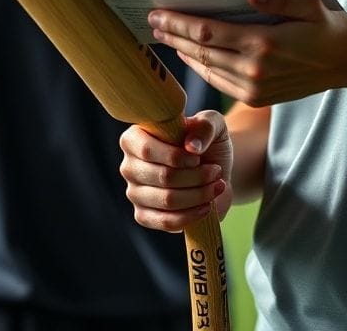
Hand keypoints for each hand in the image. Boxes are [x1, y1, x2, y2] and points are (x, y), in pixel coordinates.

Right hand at [119, 110, 232, 231]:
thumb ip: (204, 126)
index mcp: (135, 137)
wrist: (213, 171)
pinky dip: (191, 215)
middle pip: (162, 177)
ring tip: (216, 186)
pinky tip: (206, 206)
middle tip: (215, 171)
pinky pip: (165, 222)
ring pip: (167, 200)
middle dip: (196, 176)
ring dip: (199, 195)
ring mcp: (134, 192)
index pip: (147, 149)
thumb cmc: (207, 142)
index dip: (177, 157)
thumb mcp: (212, 124)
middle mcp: (130, 165)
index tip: (198, 156)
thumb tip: (191, 146)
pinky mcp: (144, 216)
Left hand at [148, 0, 346, 105]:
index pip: (207, 33)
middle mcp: (254, 70)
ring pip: (206, 69)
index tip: (157, 14)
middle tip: (152, 22)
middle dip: (173, 36)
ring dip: (183, 53)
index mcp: (263, 44)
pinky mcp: (258, 98)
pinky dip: (201, 68)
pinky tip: (191, 55)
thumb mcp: (308, 5)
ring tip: (166, 36)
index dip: (178, 24)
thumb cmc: (328, 27)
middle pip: (200, 51)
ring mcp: (255, 88)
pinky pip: (219, 83)